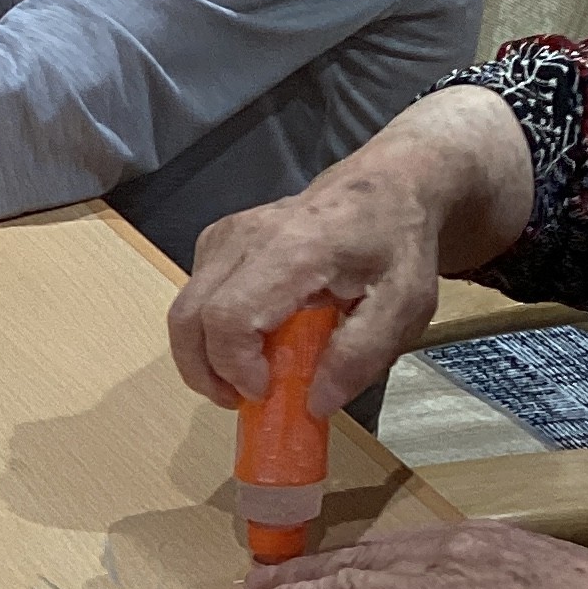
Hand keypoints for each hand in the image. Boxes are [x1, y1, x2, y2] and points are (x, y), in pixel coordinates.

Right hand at [169, 86, 532, 420]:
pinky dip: (208, 331)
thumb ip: (361, 356)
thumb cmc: (396, 245)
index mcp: (294, 251)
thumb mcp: (403, 306)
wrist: (386, 185)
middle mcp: (246, 237)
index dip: (234, 367)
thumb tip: (314, 403)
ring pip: (184, 310)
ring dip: (203, 356)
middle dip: (205, 373)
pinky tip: (246, 340)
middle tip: (242, 399)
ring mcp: (225, 235)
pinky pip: (193, 296)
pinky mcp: (217, 240)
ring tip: (244, 375)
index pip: (229, 317)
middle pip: (188, 318)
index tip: (267, 392)